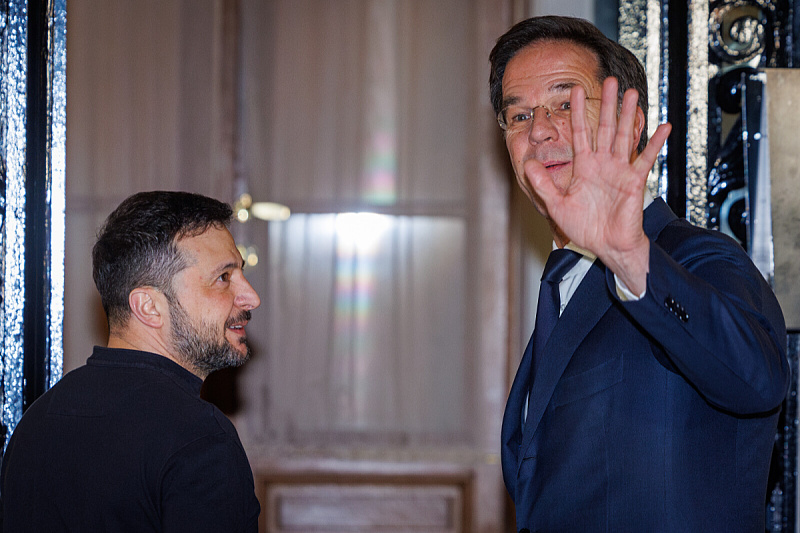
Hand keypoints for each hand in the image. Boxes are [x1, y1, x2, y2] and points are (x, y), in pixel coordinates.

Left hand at [524, 77, 670, 294]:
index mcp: (584, 167)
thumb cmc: (585, 228)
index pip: (580, 133)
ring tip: (632, 92)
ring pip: (623, 136)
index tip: (575, 89)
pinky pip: (646, 158)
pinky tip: (663, 126)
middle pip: (604, 128)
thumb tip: (527, 165)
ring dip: (628, 115)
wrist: (607, 245)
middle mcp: (602, 164)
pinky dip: (655, 143)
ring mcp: (619, 170)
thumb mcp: (556, 205)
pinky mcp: (634, 180)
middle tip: (610, 80)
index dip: (578, 112)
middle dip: (606, 104)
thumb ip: (543, 185)